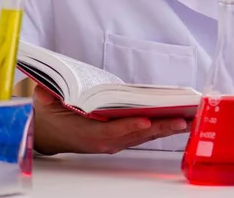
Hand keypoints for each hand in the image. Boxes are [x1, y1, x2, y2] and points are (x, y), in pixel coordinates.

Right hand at [32, 86, 190, 154]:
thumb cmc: (52, 116)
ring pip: (145, 135)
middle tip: (182, 120)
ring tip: (190, 119)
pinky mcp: (122, 138)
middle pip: (136, 134)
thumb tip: (43, 92)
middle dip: (160, 128)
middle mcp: (105, 141)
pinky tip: (179, 121)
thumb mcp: (44, 104)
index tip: (146, 120)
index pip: (111, 132)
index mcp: (88, 133)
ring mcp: (115, 141)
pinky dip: (162, 127)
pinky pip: (145, 133)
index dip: (129, 126)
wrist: (49, 133)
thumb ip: (45, 98)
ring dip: (167, 128)